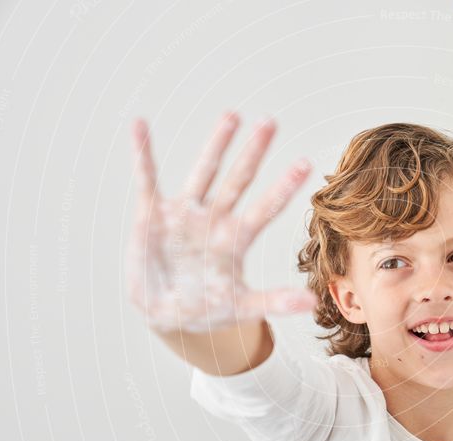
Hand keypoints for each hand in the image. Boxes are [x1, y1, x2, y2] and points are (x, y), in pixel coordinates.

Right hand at [125, 112, 317, 333]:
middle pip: (238, 180)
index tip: (306, 163)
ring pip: (204, 172)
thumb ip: (274, 301)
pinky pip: (147, 179)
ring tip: (232, 115)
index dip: (284, 187)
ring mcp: (185, 213)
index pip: (266, 208)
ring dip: (215, 145)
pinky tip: (140, 125)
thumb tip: (313, 302)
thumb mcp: (242, 306)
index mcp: (237, 238)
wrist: (166, 312)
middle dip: (253, 152)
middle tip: (270, 122)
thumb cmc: (208, 307)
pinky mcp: (153, 214)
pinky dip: (142, 154)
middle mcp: (215, 218)